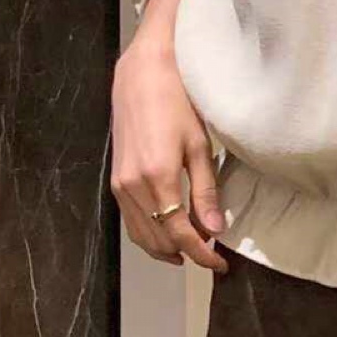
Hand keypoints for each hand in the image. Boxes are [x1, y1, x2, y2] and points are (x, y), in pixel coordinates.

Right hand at [110, 0, 228, 274]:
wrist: (143, 72)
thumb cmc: (178, 101)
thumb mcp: (199, 146)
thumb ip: (205, 191)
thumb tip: (214, 230)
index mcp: (158, 178)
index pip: (180, 233)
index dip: (201, 254)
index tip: (220, 265)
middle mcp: (133, 187)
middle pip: (159, 239)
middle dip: (186, 254)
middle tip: (211, 259)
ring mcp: (120, 184)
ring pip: (141, 234)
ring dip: (165, 249)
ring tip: (192, 251)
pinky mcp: (116, 179)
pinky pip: (131, 220)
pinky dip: (149, 234)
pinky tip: (167, 233)